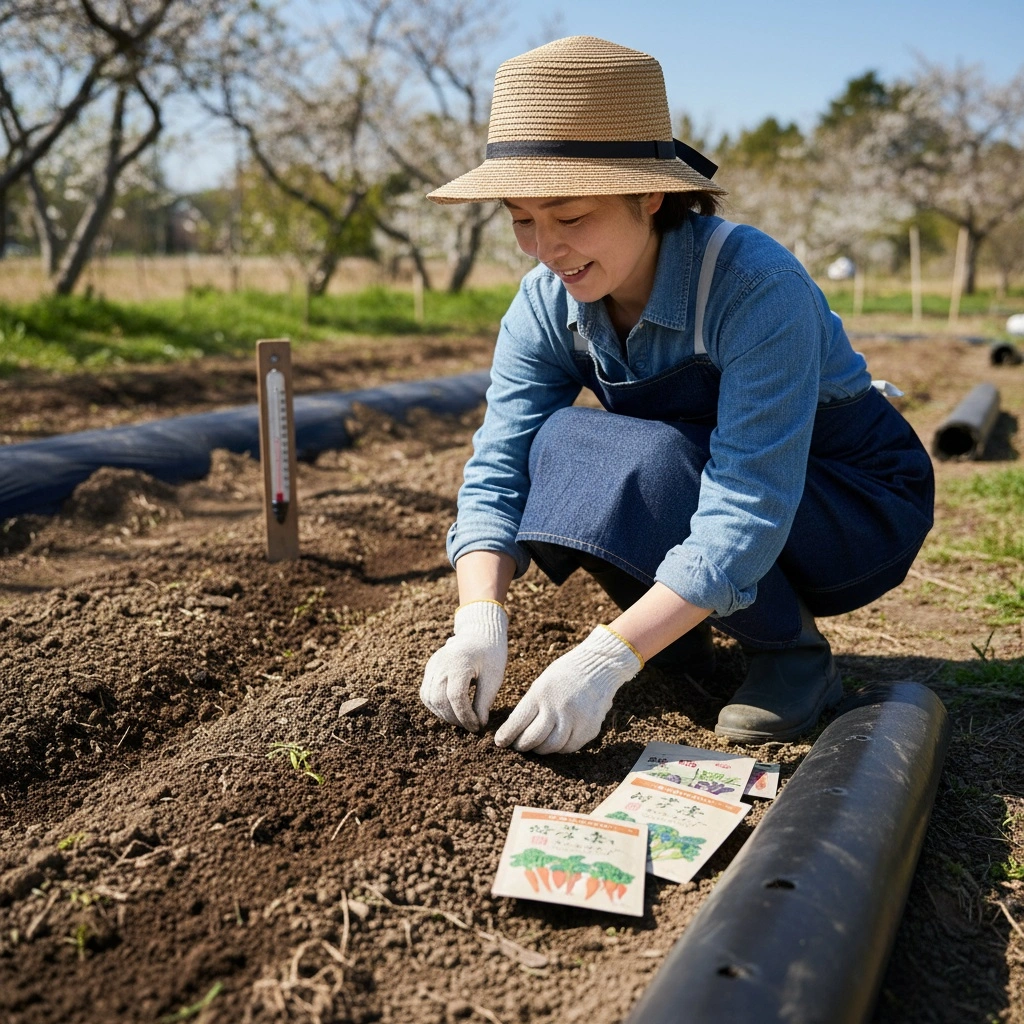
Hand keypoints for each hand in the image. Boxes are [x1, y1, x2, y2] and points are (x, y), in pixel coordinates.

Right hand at [420, 600, 507, 731]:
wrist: (479, 635)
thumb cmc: (490, 655)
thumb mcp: (494, 678)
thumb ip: (484, 701)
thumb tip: (479, 724)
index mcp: (459, 663)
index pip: (456, 697)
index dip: (466, 716)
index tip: (477, 727)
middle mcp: (441, 663)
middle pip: (439, 699)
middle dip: (454, 718)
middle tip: (471, 726)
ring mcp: (432, 665)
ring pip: (429, 698)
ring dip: (444, 715)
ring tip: (462, 720)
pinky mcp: (430, 668)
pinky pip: (426, 692)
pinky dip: (436, 706)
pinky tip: (451, 711)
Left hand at [494, 626, 641, 754]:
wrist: (599, 667)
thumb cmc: (565, 675)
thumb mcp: (542, 683)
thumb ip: (530, 706)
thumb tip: (513, 730)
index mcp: (541, 693)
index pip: (518, 722)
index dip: (507, 735)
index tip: (500, 741)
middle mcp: (558, 708)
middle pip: (533, 739)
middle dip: (522, 745)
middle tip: (518, 746)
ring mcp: (576, 720)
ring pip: (551, 747)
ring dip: (540, 749)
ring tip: (536, 745)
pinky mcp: (589, 729)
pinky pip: (569, 747)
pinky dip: (559, 747)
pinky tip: (555, 741)